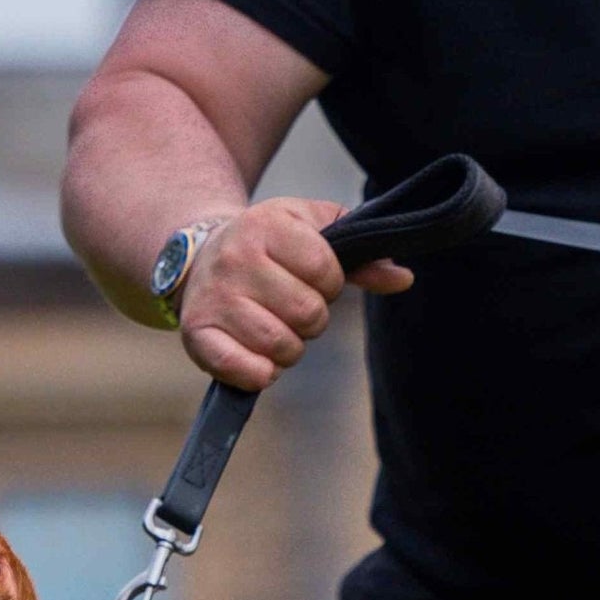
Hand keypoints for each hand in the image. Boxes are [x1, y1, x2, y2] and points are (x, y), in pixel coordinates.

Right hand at [177, 197, 413, 390]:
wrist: (196, 256)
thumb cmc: (267, 247)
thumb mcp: (310, 233)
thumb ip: (359, 257)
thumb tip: (403, 278)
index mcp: (268, 224)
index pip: (325, 270)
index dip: (328, 284)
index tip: (312, 280)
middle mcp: (237, 257)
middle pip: (308, 313)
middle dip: (310, 319)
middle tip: (290, 308)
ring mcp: (215, 296)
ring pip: (282, 346)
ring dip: (288, 348)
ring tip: (273, 328)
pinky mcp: (197, 332)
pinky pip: (245, 370)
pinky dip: (261, 374)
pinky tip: (258, 359)